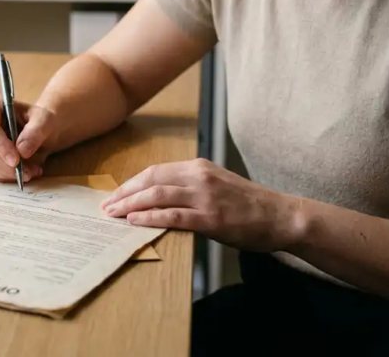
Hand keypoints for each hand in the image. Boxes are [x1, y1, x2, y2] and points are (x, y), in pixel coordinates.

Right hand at [0, 94, 57, 182]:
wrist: (38, 131)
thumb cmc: (39, 120)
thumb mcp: (45, 121)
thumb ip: (35, 132)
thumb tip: (22, 151)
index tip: (16, 160)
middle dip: (4, 164)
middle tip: (27, 172)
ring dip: (7, 173)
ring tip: (31, 172)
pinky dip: (6, 176)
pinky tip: (23, 173)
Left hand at [101, 158, 300, 252]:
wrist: (282, 216)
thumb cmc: (249, 204)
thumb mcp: (217, 184)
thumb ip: (190, 186)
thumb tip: (158, 197)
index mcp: (198, 167)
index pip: (155, 171)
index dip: (132, 183)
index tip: (116, 194)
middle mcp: (199, 177)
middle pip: (151, 180)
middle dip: (125, 193)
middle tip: (106, 206)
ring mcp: (205, 197)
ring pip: (157, 195)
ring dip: (131, 205)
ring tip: (113, 214)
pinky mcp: (211, 218)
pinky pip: (173, 216)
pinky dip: (150, 217)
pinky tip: (135, 222)